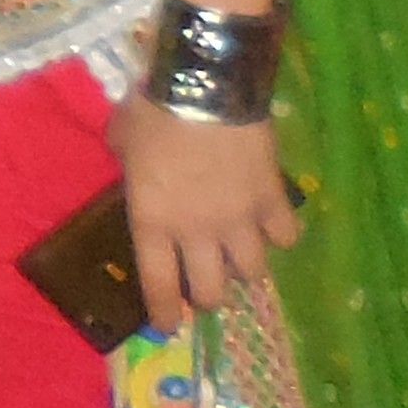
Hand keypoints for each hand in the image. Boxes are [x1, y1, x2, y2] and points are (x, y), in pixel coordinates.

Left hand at [105, 96, 298, 332]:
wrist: (208, 83)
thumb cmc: (155, 108)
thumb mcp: (121, 135)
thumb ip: (124, 159)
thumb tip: (127, 157)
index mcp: (153, 221)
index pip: (158, 287)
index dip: (163, 313)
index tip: (167, 325)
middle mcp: (197, 233)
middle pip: (211, 293)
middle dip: (208, 295)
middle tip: (207, 281)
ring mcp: (239, 220)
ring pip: (253, 273)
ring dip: (244, 267)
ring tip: (240, 251)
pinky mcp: (273, 200)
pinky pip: (286, 237)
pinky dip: (281, 234)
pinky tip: (272, 223)